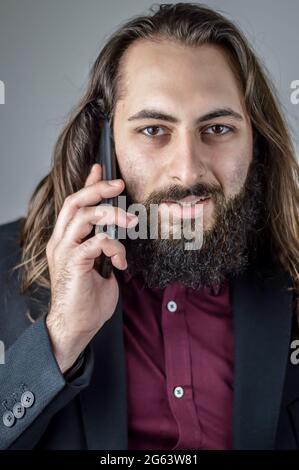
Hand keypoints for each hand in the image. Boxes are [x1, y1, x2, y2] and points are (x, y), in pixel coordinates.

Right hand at [45, 163, 137, 372]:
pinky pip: (96, 242)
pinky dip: (114, 247)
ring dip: (111, 214)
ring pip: (84, 216)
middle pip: (75, 202)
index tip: (101, 170)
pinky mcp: (72, 263)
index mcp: (67, 240)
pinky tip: (121, 263)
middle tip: (119, 184)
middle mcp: (61, 241)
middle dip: (98, 188)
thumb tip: (115, 237)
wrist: (77, 327)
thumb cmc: (89, 301)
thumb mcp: (100, 268)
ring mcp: (64, 251)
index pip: (75, 205)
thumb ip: (103, 249)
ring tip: (132, 222)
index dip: (88, 185)